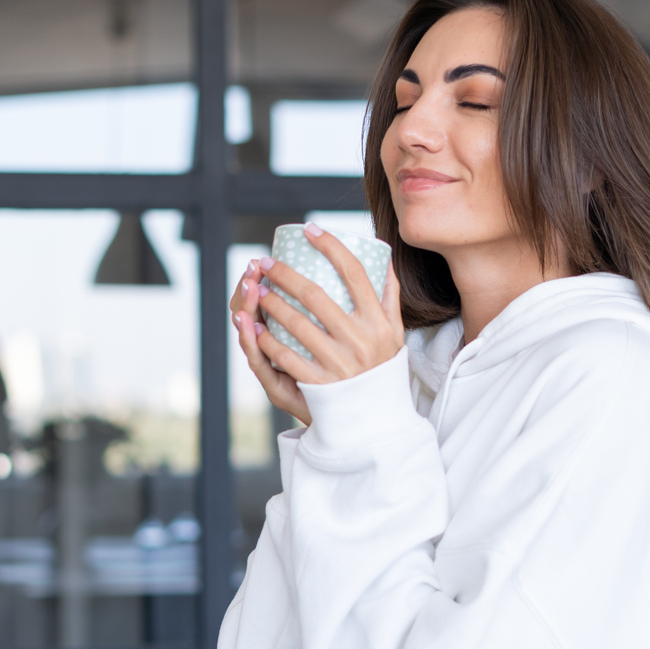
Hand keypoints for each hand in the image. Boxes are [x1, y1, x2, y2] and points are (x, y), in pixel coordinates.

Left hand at [231, 225, 404, 427]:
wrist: (381, 419)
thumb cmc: (384, 368)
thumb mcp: (395, 333)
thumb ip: (388, 297)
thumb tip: (383, 257)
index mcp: (378, 322)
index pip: (354, 272)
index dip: (330, 246)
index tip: (309, 230)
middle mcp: (360, 340)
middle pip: (315, 294)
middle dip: (285, 274)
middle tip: (266, 262)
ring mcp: (339, 364)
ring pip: (296, 324)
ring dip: (270, 303)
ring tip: (257, 290)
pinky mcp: (321, 385)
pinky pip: (287, 358)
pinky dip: (267, 341)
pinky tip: (254, 327)